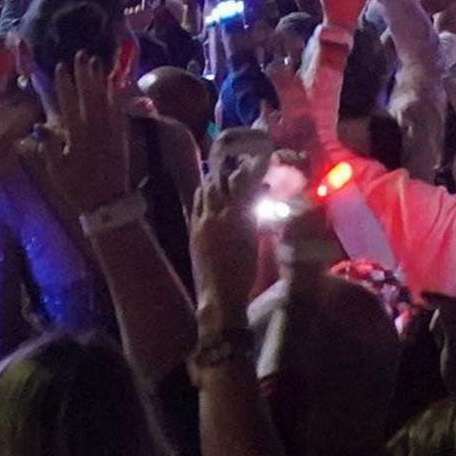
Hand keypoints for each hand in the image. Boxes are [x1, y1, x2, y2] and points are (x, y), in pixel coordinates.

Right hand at [29, 56, 136, 220]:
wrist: (107, 202)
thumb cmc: (77, 187)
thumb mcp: (56, 170)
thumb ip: (49, 146)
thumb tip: (39, 124)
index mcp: (76, 135)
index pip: (68, 103)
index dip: (64, 84)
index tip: (60, 67)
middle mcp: (95, 128)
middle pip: (89, 95)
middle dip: (84, 74)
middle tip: (82, 55)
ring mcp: (111, 130)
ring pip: (106, 99)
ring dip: (100, 79)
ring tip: (97, 62)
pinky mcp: (122, 134)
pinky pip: (119, 110)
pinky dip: (117, 95)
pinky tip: (115, 83)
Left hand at [188, 169, 263, 326]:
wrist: (219, 295)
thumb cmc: (244, 272)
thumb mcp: (255, 240)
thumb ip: (257, 212)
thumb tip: (263, 191)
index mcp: (235, 216)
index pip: (241, 180)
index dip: (250, 168)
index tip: (259, 160)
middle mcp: (215, 214)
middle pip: (218, 181)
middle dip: (230, 173)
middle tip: (241, 171)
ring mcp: (200, 222)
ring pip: (204, 190)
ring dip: (214, 183)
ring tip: (225, 183)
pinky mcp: (192, 231)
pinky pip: (195, 205)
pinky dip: (204, 197)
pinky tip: (211, 200)